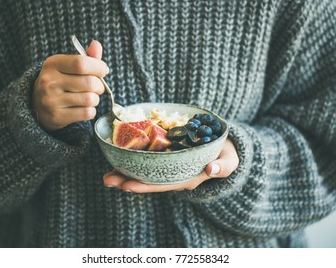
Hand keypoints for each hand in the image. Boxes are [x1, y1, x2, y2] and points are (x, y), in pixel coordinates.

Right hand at [32, 40, 108, 130]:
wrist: (37, 105)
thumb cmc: (60, 82)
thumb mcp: (68, 66)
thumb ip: (86, 57)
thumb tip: (97, 45)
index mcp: (53, 64)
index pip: (81, 63)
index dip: (98, 67)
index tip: (103, 70)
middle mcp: (49, 81)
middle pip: (90, 83)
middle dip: (100, 86)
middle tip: (97, 87)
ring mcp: (51, 100)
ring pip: (90, 99)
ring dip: (95, 99)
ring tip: (89, 98)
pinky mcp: (56, 116)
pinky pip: (87, 113)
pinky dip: (91, 111)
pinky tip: (83, 108)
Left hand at [103, 138, 239, 192]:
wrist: (225, 149)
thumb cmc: (226, 156)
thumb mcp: (229, 161)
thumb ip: (223, 166)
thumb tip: (212, 169)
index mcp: (187, 179)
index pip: (162, 185)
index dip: (144, 186)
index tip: (125, 186)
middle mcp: (174, 176)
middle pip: (148, 181)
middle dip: (127, 181)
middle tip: (106, 179)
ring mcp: (169, 167)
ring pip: (145, 172)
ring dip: (125, 172)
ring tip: (106, 173)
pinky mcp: (167, 157)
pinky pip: (149, 161)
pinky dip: (134, 159)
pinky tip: (120, 157)